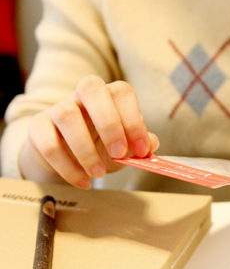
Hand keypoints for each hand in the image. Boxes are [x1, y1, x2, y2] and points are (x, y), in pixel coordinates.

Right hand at [21, 75, 158, 188]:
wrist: (66, 159)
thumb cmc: (100, 147)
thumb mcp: (124, 147)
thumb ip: (139, 145)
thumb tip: (152, 143)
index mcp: (108, 96)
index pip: (122, 92)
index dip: (133, 119)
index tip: (141, 149)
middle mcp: (82, 96)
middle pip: (91, 88)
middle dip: (109, 123)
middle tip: (119, 154)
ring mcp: (57, 109)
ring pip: (67, 115)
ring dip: (86, 150)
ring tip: (98, 174)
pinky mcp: (38, 128)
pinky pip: (48, 143)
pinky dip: (67, 167)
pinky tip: (82, 181)